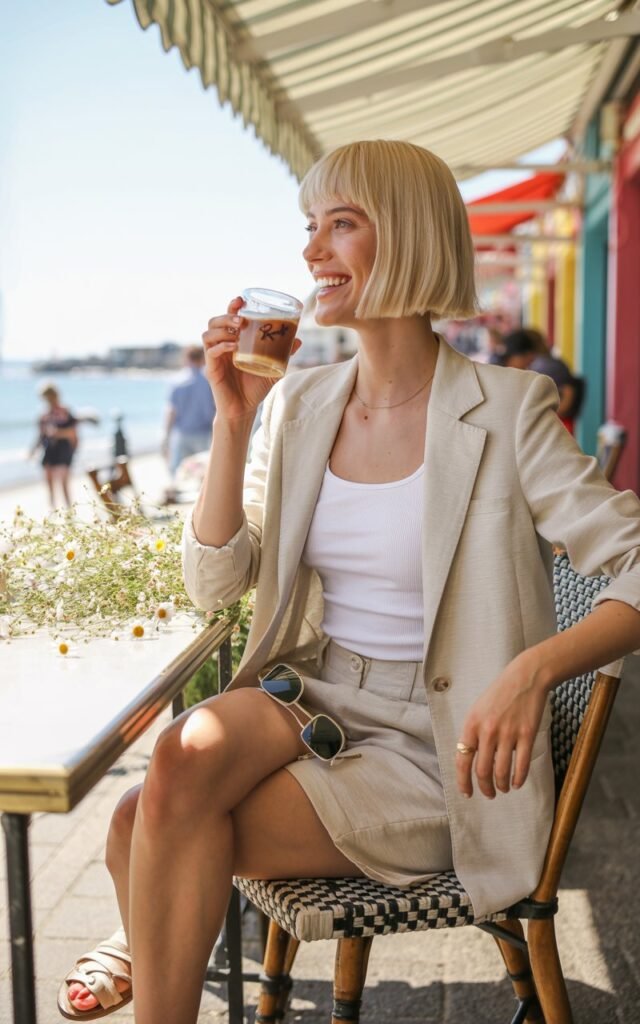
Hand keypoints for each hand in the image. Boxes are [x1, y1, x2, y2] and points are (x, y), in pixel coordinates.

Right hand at [201, 297, 300, 422]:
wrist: (244, 410)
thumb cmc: (255, 388)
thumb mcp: (273, 369)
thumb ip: (283, 354)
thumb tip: (298, 340)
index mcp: (233, 341)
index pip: (228, 318)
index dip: (232, 306)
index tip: (241, 299)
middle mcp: (221, 346)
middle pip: (214, 322)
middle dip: (226, 315)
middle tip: (242, 319)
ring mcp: (215, 357)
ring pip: (208, 333)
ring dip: (222, 328)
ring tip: (238, 330)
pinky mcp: (211, 369)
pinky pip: (211, 352)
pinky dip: (221, 346)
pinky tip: (233, 347)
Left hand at [456, 653, 548, 799]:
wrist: (525, 678)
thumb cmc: (499, 695)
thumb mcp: (477, 710)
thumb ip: (473, 734)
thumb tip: (469, 761)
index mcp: (471, 725)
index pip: (462, 760)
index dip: (463, 781)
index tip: (467, 793)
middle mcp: (488, 731)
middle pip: (483, 771)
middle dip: (485, 788)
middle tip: (489, 794)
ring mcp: (508, 733)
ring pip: (501, 771)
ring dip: (502, 785)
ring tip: (503, 789)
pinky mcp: (526, 735)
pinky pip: (521, 764)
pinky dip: (518, 778)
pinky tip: (517, 783)